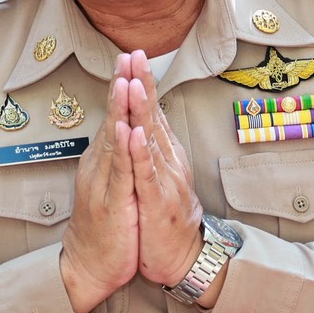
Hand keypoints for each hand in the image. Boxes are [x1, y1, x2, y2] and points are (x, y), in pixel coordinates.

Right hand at [59, 73, 138, 312]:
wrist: (89, 264)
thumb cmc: (106, 225)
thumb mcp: (113, 183)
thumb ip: (117, 156)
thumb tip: (122, 128)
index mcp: (104, 159)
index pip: (115, 115)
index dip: (122, 85)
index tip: (129, 56)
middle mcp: (100, 165)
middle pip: (111, 118)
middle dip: (120, 85)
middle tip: (126, 54)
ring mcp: (104, 182)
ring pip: (113, 140)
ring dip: (119, 109)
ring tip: (125, 79)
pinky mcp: (112, 203)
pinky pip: (119, 173)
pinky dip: (123, 150)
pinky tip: (126, 130)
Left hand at [120, 52, 203, 286]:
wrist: (181, 258)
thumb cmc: (166, 217)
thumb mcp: (161, 175)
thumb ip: (156, 148)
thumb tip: (150, 119)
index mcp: (165, 154)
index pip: (153, 111)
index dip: (143, 83)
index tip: (133, 55)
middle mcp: (168, 161)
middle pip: (154, 116)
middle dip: (143, 84)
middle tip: (136, 55)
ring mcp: (164, 180)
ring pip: (150, 139)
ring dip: (141, 109)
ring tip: (131, 81)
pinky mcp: (157, 202)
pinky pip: (147, 173)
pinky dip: (140, 152)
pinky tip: (133, 132)